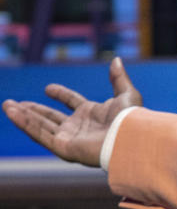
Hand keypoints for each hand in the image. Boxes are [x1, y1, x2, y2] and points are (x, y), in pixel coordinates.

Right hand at [2, 56, 141, 167]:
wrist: (130, 139)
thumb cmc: (131, 120)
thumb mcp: (126, 94)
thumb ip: (119, 78)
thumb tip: (117, 60)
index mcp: (93, 115)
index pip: (72, 103)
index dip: (61, 95)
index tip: (48, 88)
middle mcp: (80, 128)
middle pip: (52, 118)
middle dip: (34, 110)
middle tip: (15, 102)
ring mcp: (71, 139)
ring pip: (41, 126)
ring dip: (24, 116)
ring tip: (7, 105)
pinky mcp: (64, 148)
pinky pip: (40, 134)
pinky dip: (25, 124)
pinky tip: (12, 112)